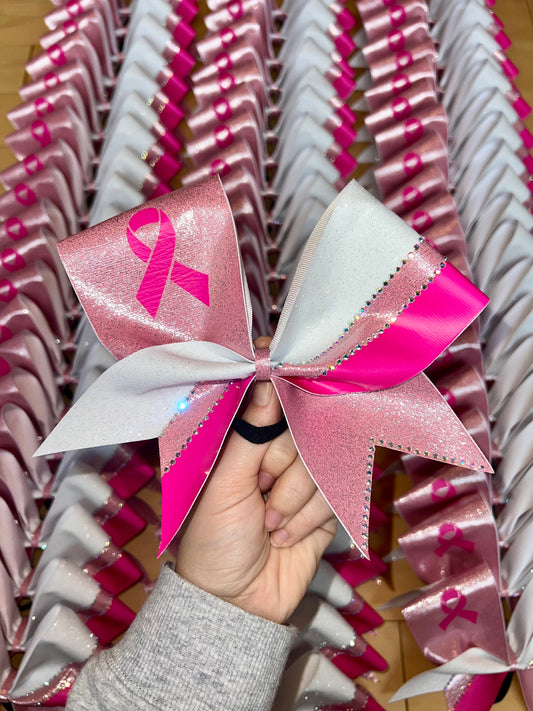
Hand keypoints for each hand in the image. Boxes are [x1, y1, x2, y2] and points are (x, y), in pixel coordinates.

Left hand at [175, 337, 336, 623]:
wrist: (239, 606)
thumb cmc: (215, 543)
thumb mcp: (224, 487)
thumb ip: (248, 435)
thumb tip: (265, 383)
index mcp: (238, 445)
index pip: (262, 399)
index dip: (275, 383)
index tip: (286, 366)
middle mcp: (270, 455)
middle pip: (300, 429)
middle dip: (283, 466)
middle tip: (261, 492)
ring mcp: (299, 479)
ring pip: (320, 461)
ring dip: (296, 499)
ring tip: (270, 526)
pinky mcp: (323, 505)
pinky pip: (333, 492)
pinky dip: (311, 518)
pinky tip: (288, 538)